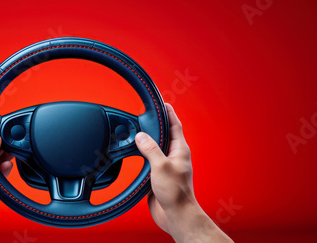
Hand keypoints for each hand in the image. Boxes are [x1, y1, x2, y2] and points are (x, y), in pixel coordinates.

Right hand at [135, 103, 232, 242]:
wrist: (175, 214)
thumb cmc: (176, 192)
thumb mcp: (161, 166)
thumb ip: (151, 149)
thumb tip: (141, 136)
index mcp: (180, 150)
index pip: (175, 125)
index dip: (169, 113)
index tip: (163, 102)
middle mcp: (174, 156)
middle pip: (165, 134)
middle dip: (157, 123)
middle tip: (148, 113)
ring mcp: (166, 165)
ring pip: (157, 147)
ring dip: (149, 139)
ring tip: (139, 129)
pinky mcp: (158, 175)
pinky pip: (150, 160)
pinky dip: (143, 154)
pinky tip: (136, 152)